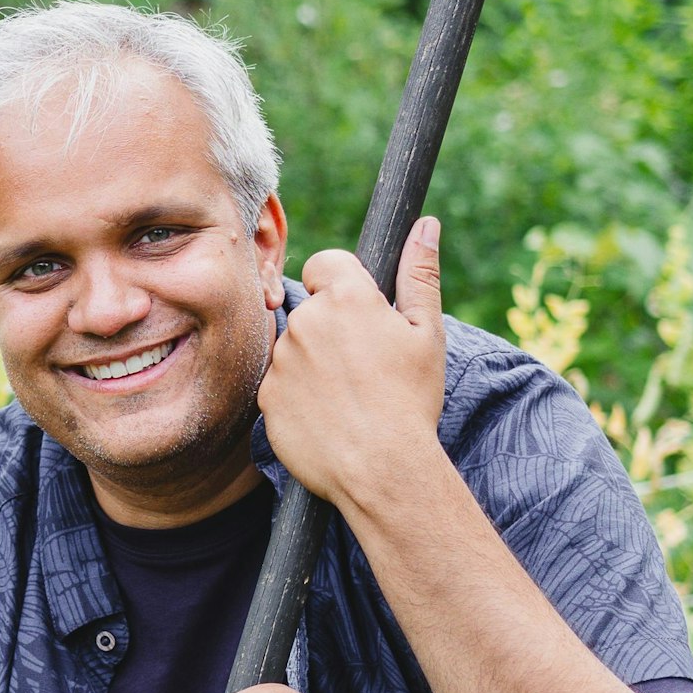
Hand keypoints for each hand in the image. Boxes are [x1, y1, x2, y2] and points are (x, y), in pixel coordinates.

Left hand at [258, 215, 446, 508]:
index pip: (324, 264)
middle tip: (363, 367)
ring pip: (293, 349)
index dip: (340, 285)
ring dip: (312, 363)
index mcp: (346, 297)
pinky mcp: (265, 396)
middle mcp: (305, 320)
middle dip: (330, 329)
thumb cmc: (411, 400)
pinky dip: (298, 397)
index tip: (358, 312)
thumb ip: (419, 273)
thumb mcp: (427, 333)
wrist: (381, 468)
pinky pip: (280, 386)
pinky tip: (327, 417)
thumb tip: (425, 224)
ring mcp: (280, 359)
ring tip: (348, 397)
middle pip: (309, 310)